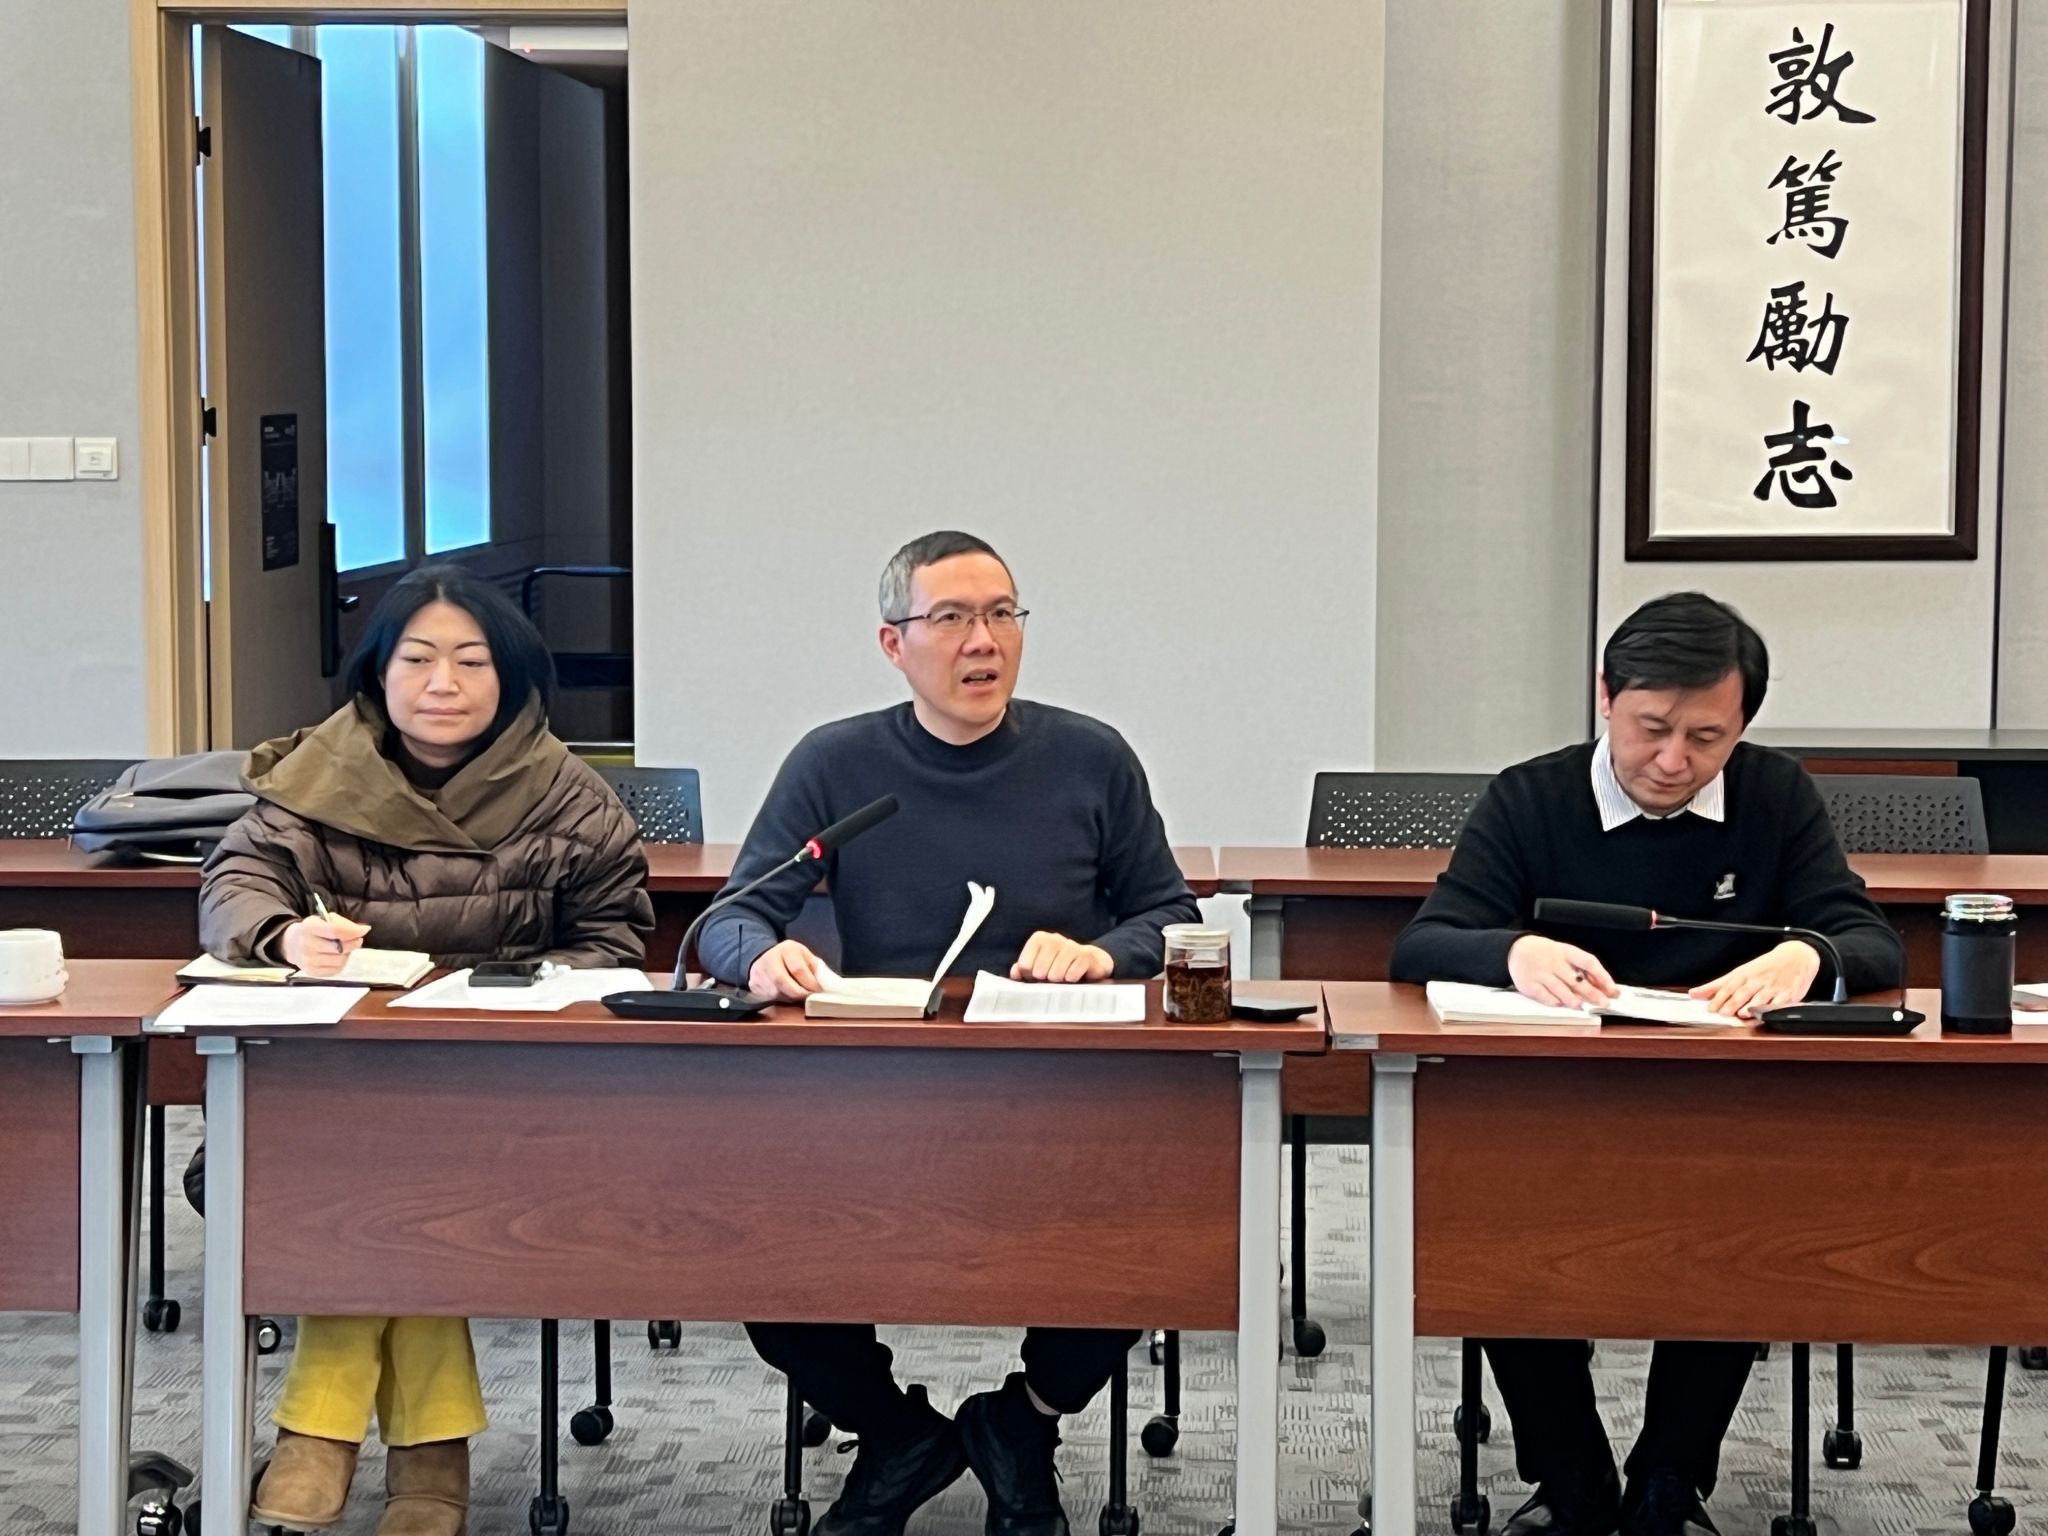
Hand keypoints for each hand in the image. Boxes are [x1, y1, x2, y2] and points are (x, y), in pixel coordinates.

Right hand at [280, 913, 371, 976]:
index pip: (336, 930)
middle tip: (358, 939)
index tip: (365, 929)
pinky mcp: (312, 972)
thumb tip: (362, 930)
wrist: (293, 945)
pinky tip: (338, 956)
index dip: (353, 931)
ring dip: (348, 953)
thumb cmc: (314, 930)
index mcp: (309, 927)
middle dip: (353, 942)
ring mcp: (308, 961)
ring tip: (344, 947)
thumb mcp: (324, 919)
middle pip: (340, 947)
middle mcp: (306, 945)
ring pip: (340, 960)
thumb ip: (342, 923)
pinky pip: (336, 969)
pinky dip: (342, 962)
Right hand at [749, 939, 825, 1000]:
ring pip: (775, 993)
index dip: (809, 983)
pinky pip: (768, 998)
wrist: (767, 956)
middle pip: (783, 982)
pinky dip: (780, 1000)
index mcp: (787, 949)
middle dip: (799, 994)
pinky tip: (787, 996)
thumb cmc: (791, 958)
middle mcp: (769, 958)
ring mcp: (759, 972)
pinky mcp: (753, 984)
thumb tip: (825, 985)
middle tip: (808, 998)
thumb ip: (815, 968)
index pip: (798, 969)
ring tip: (798, 996)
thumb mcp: (805, 956)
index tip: (817, 990)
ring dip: (790, 998)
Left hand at [1010, 932, 1114, 982]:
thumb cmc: (1058, 966)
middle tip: (1052, 978)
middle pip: (1039, 971)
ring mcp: (1071, 945)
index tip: (1038, 975)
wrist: (1088, 963)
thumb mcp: (1038, 967)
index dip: (1030, 976)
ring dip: (1059, 981)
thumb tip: (1015, 972)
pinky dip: (1071, 979)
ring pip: (1056, 974)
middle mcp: (1054, 938)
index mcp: (1039, 938)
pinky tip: (1074, 977)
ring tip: (1063, 978)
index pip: (1024, 966)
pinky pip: (1072, 974)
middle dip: (1045, 980)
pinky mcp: (1086, 955)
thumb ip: (1023, 969)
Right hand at [1507, 934, 1619, 1008]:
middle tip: (1604, 1003)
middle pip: (1577, 980)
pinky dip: (1553, 1001)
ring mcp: (1541, 973)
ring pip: (1560, 989)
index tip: (1613, 989)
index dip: (1603, 976)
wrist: (1516, 949)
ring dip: (1574, 1000)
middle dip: (1592, 993)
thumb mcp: (1564, 953)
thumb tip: (1603, 987)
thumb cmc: (1547, 953)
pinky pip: (1544, 995)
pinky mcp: (1530, 984)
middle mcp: (1555, 962)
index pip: (1589, 962)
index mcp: (1566, 952)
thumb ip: (1582, 968)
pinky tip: (1560, 1004)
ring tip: (1583, 1007)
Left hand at [1689, 940, 1820, 1017]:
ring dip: (1750, 1007)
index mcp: (1744, 975)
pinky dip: (1772, 1010)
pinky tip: (1765, 1015)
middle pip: (1743, 993)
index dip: (1719, 998)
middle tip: (1723, 1012)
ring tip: (1741, 1015)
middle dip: (1732, 1003)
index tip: (1710, 1008)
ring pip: (1760, 999)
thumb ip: (1717, 986)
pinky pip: (1780, 1004)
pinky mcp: (1788, 996)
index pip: (1729, 987)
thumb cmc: (1765, 967)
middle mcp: (1758, 981)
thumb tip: (1694, 994)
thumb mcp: (1740, 972)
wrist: (1796, 957)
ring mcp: (1773, 988)